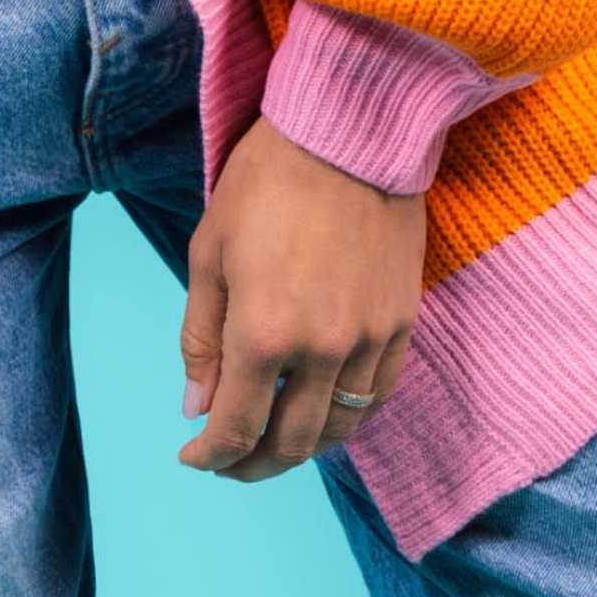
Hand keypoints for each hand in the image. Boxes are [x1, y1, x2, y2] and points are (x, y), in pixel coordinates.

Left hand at [179, 117, 425, 480]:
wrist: (350, 131)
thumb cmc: (267, 183)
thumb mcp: (210, 256)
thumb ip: (202, 340)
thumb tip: (196, 407)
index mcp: (264, 335)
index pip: (236, 430)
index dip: (210, 456)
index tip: (193, 457)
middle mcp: (323, 350)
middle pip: (291, 443)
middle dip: (252, 465)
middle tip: (229, 464)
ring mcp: (370, 339)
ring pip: (340, 428)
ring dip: (303, 449)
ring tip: (276, 445)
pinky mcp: (402, 322)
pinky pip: (377, 394)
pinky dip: (349, 417)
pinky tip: (326, 412)